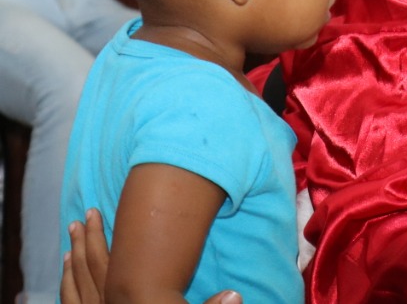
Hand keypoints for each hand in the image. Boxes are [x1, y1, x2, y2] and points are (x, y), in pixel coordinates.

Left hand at [59, 208, 240, 303]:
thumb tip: (237, 294)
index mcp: (127, 300)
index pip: (108, 262)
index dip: (97, 236)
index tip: (94, 214)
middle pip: (88, 269)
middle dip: (82, 241)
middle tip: (79, 218)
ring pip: (75, 285)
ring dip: (71, 262)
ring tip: (69, 242)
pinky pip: (71, 303)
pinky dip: (66, 286)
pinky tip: (66, 276)